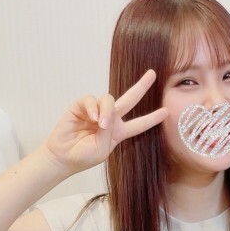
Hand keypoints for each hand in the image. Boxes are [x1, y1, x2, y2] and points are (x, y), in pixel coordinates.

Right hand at [42, 68, 169, 176]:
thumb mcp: (102, 149)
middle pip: (129, 99)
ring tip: (100, 124)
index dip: (152, 119)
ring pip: (108, 99)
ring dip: (106, 110)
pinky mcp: (81, 106)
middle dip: (141, 86)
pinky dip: (93, 107)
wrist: (63, 156)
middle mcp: (110, 119)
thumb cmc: (83, 157)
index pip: (139, 124)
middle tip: (152, 74)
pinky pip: (91, 99)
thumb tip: (106, 114)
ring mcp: (96, 111)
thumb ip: (109, 131)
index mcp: (118, 132)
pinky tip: (92, 117)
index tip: (166, 112)